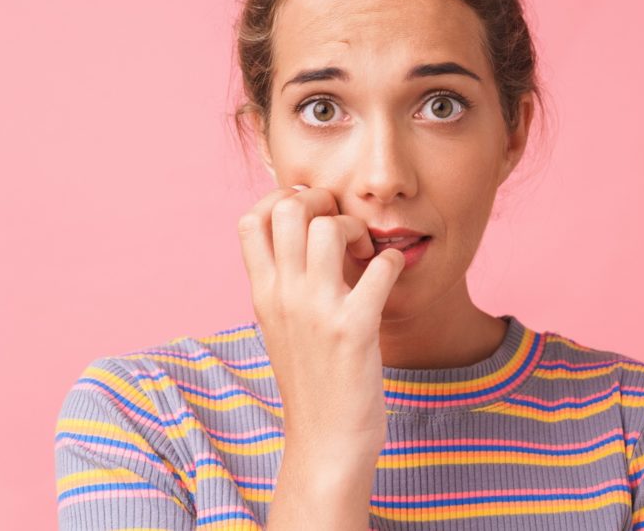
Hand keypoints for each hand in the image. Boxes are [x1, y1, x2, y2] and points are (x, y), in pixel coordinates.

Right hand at [236, 185, 404, 470]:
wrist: (325, 442)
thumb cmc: (312, 381)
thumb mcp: (280, 327)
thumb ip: (282, 284)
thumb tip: (299, 238)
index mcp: (262, 294)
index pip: (250, 220)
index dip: (281, 200)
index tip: (310, 212)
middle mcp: (283, 296)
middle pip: (287, 209)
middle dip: (322, 201)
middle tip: (342, 225)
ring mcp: (317, 311)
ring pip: (328, 228)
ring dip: (356, 227)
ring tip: (365, 252)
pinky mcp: (354, 328)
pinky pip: (381, 267)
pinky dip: (393, 260)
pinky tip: (392, 274)